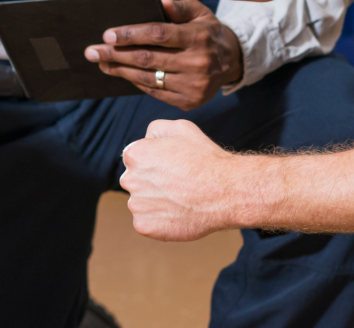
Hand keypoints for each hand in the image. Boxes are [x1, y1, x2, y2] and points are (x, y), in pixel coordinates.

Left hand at [84, 0, 242, 108]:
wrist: (230, 61)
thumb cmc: (207, 32)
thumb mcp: (199, 12)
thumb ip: (179, 7)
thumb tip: (160, 0)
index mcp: (199, 37)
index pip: (159, 35)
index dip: (131, 34)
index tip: (108, 35)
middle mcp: (197, 63)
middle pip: (148, 59)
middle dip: (116, 54)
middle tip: (93, 51)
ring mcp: (193, 85)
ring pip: (147, 78)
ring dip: (120, 70)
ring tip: (102, 62)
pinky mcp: (188, 101)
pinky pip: (154, 92)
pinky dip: (135, 82)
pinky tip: (122, 73)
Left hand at [121, 120, 240, 240]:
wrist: (224, 191)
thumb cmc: (204, 157)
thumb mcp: (181, 127)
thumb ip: (156, 129)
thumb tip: (146, 140)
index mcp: (135, 154)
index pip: (136, 157)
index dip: (156, 160)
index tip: (173, 164)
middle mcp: (129, 179)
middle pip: (136, 180)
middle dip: (152, 180)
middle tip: (178, 181)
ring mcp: (136, 205)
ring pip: (141, 202)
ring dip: (156, 201)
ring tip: (181, 197)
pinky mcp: (144, 226)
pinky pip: (147, 221)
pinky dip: (160, 220)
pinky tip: (179, 211)